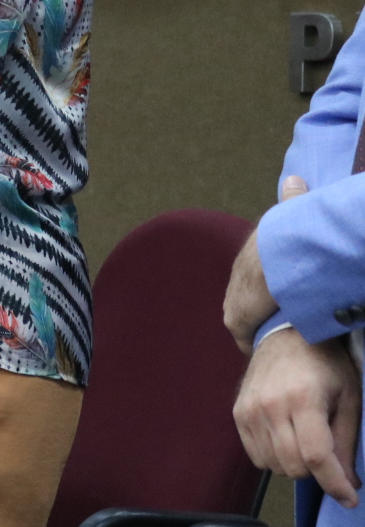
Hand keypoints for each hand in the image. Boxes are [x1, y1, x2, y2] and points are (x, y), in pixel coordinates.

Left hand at [225, 175, 307, 353]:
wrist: (277, 255)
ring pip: (244, 318)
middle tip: (277, 322)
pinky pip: (243, 335)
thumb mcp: (291, 216)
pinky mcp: (236, 317)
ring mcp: (234, 299)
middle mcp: (236, 278)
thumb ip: (293, 201)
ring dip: (256, 327)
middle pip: (245, 299)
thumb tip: (293, 178)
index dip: (264, 289)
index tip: (276, 299)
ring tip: (274, 339)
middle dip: (258, 310)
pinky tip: (264, 348)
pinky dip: (252, 340)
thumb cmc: (289, 236)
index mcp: (249, 258)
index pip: (253, 279)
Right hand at [233, 327, 360, 506]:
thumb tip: (349, 484)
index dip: (334, 483)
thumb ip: (346, 442)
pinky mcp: (238, 414)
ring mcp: (249, 411)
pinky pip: (256, 457)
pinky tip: (287, 441)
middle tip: (330, 459)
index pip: (316, 456)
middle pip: (293, 466)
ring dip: (295, 466)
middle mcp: (270, 406)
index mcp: (303, 399)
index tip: (349, 499)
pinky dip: (275, 459)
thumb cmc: (325, 364)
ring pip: (274, 466)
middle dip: (317, 473)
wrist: (286, 335)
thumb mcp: (349, 398)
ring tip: (306, 443)